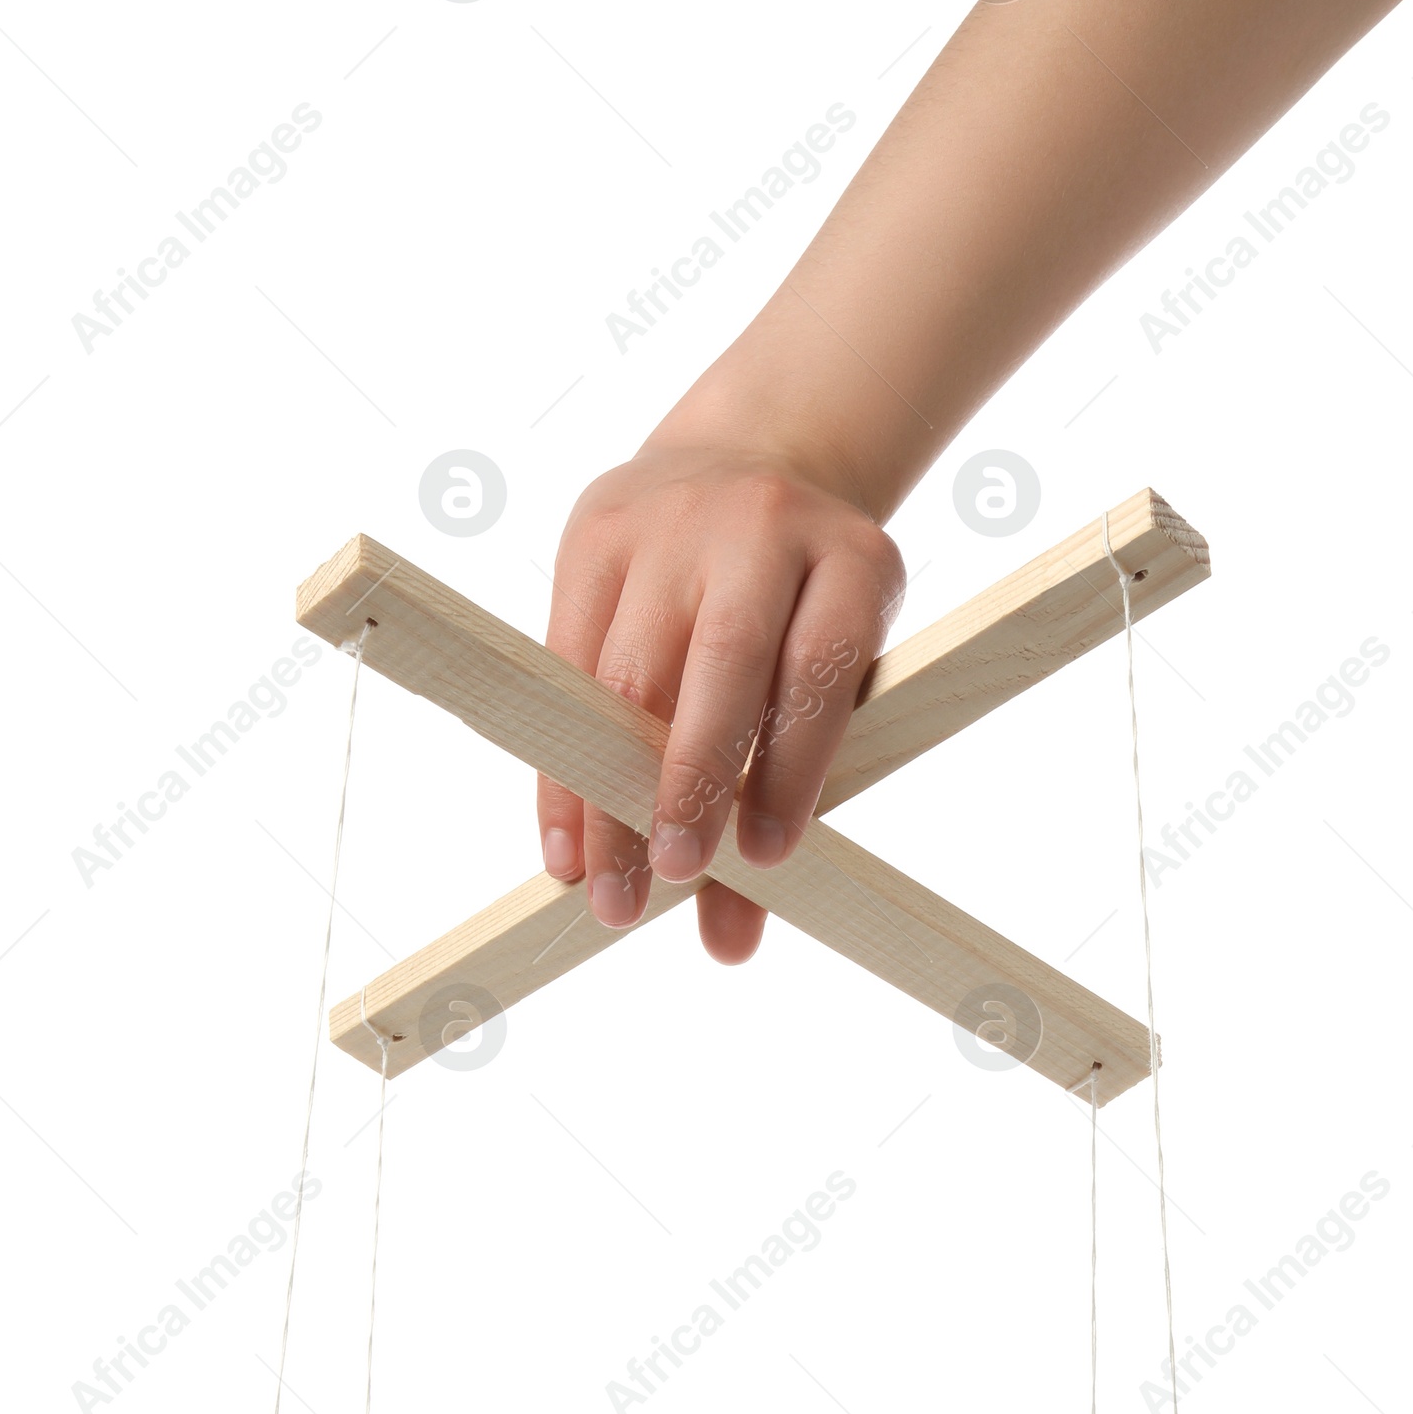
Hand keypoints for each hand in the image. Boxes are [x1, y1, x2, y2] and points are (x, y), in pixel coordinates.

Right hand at [537, 443, 903, 962]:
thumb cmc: (799, 618)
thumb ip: (786, 804)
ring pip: (626, 674)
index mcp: (851, 560)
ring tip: (605, 891)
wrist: (753, 467)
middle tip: (667, 881)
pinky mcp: (595, 532)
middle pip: (719, 664)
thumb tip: (729, 946)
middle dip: (688, 783)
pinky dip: (561, 766)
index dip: (790, 770)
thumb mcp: (827, 688)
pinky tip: (562, 840)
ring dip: (608, 795)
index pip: (817, 669)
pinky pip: (564, 666)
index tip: (763, 863)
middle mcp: (761, 526)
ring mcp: (671, 520)